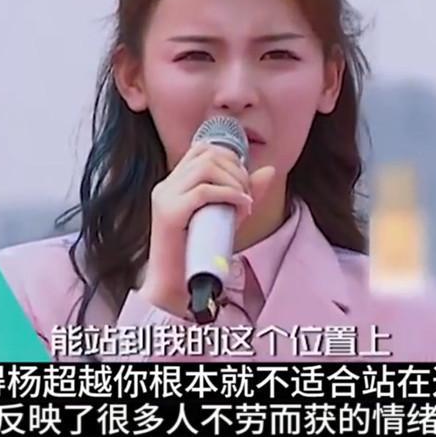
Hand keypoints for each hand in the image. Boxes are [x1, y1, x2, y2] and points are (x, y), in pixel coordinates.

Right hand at [139, 141, 274, 316]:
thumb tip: (270, 170)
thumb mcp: (227, 218)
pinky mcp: (169, 214)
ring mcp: (165, 198)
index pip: (202, 149)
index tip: (244, 181)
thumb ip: (245, 193)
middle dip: (236, 170)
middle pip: (207, 154)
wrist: (174, 287)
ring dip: (234, 182)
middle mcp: (166, 186)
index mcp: (174, 184)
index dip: (230, 157)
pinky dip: (229, 195)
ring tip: (244, 202)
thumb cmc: (199, 254)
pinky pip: (204, 191)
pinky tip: (241, 207)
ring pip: (205, 168)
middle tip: (248, 195)